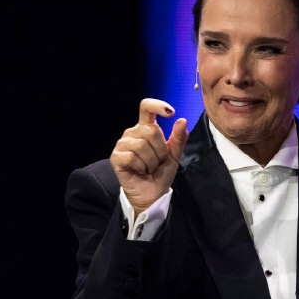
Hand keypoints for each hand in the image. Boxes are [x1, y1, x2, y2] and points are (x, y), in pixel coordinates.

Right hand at [110, 98, 188, 214]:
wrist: (153, 193)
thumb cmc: (161, 172)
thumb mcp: (174, 155)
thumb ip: (178, 138)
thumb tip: (182, 120)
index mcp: (146, 128)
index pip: (146, 107)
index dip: (157, 105)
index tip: (170, 112)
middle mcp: (132, 133)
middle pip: (151, 130)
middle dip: (161, 150)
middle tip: (158, 162)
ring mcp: (122, 144)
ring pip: (142, 145)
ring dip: (151, 161)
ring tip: (149, 168)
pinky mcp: (116, 157)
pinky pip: (132, 156)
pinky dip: (141, 167)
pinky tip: (140, 171)